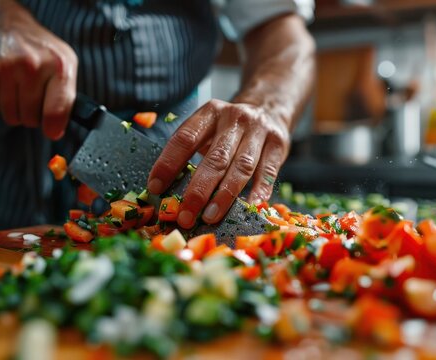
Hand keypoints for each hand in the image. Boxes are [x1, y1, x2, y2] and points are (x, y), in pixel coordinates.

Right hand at [0, 13, 77, 139]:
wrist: (9, 28)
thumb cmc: (41, 52)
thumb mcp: (66, 67)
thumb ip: (67, 99)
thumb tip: (55, 130)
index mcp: (59, 65)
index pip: (56, 111)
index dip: (53, 128)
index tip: (51, 131)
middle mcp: (33, 64)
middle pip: (31, 117)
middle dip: (33, 116)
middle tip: (33, 100)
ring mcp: (7, 67)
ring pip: (11, 115)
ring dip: (15, 111)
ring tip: (19, 91)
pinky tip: (4, 85)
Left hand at [147, 99, 290, 228]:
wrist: (269, 108)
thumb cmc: (229, 130)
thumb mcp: (208, 128)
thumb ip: (192, 152)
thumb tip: (167, 191)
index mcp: (209, 112)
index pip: (185, 139)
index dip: (169, 164)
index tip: (156, 188)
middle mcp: (234, 118)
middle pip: (215, 158)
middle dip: (198, 190)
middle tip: (185, 215)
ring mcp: (259, 130)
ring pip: (241, 167)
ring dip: (224, 196)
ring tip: (210, 217)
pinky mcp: (279, 143)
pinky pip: (267, 172)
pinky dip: (258, 192)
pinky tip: (249, 208)